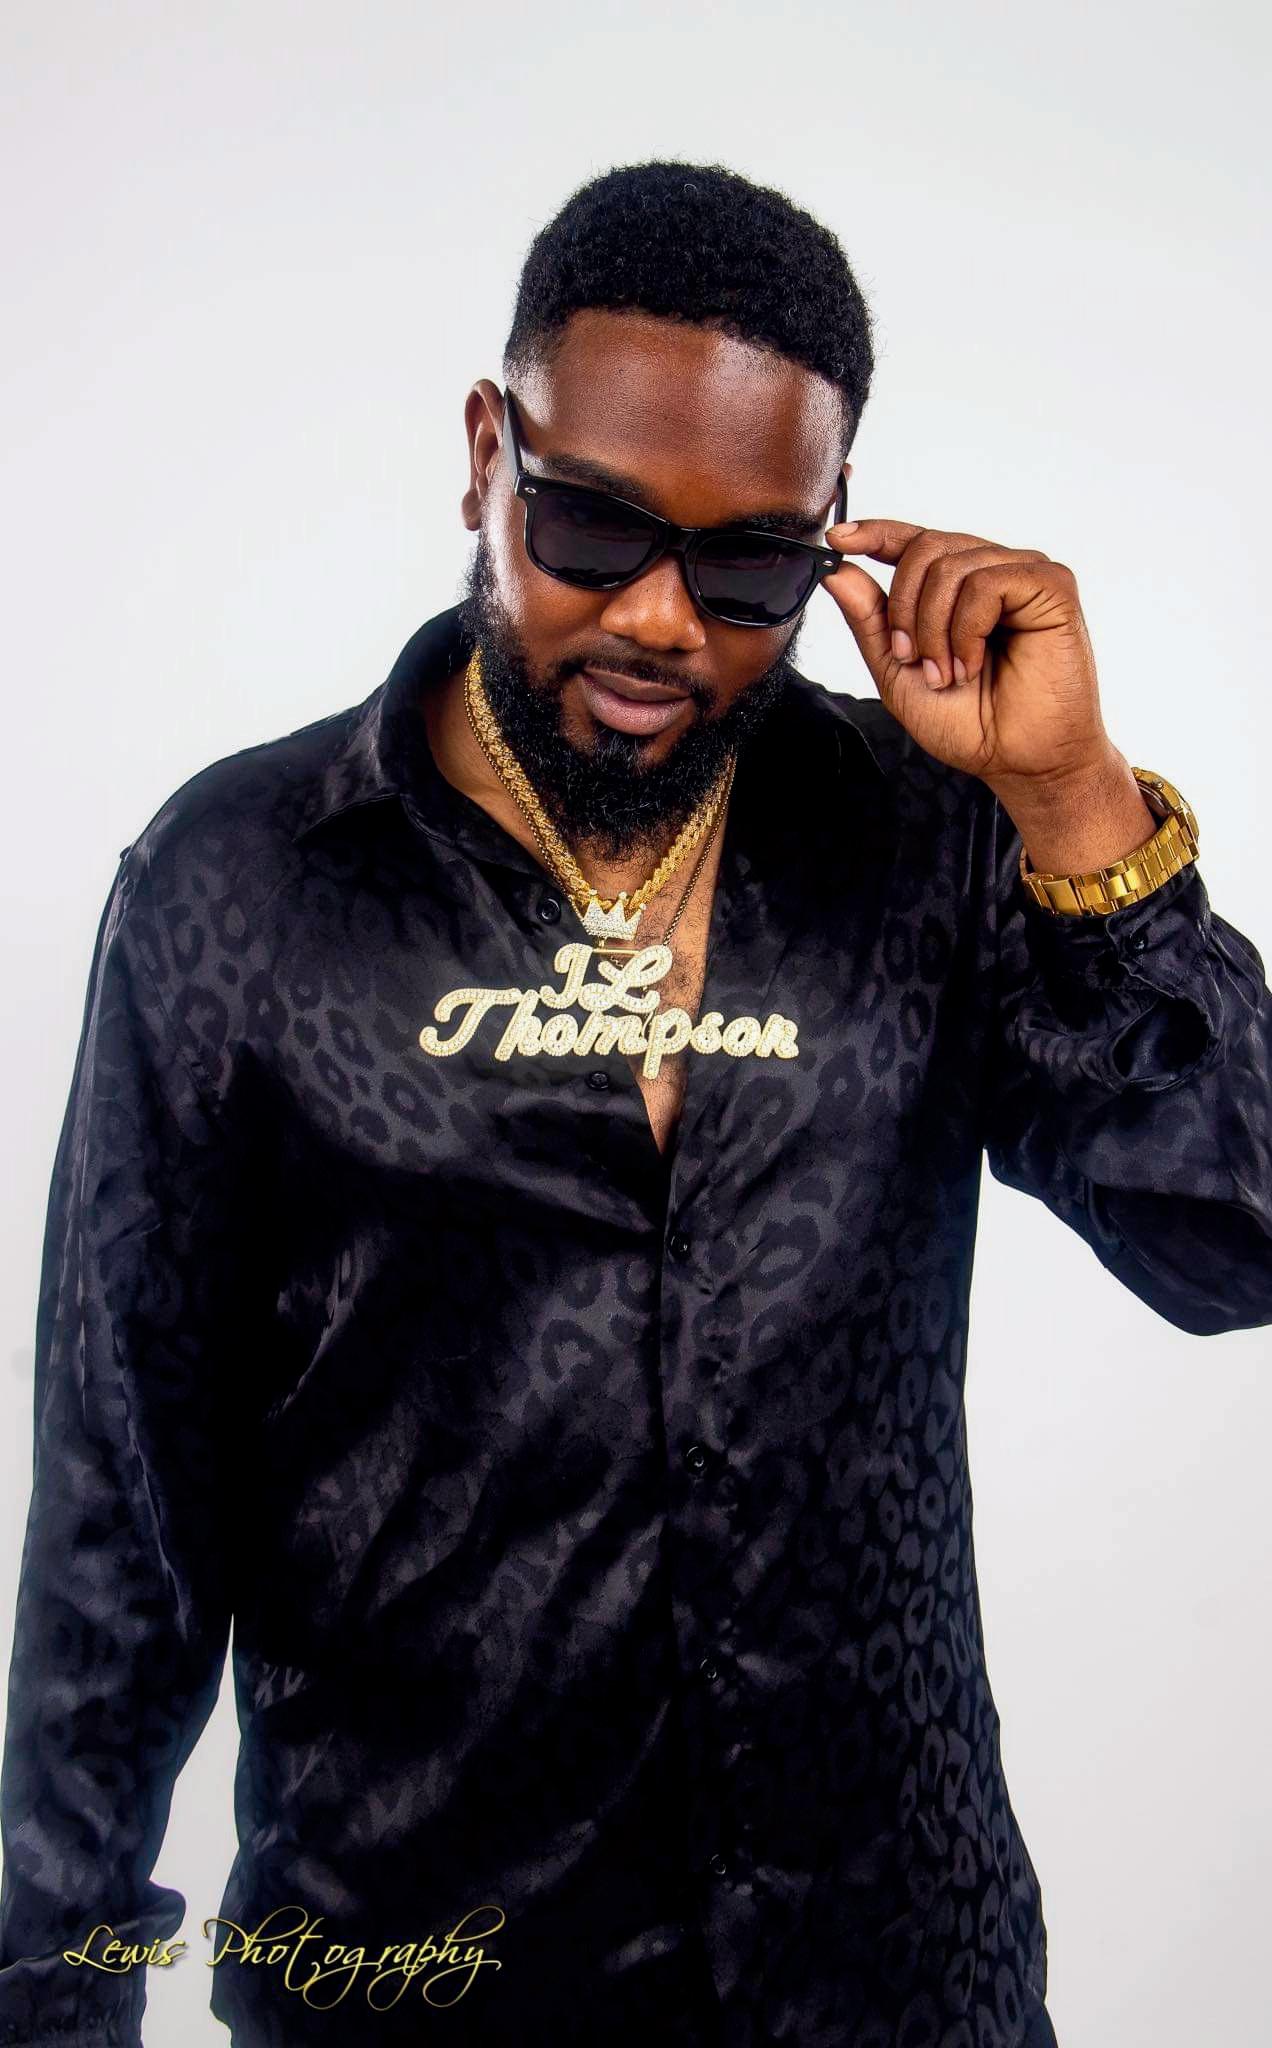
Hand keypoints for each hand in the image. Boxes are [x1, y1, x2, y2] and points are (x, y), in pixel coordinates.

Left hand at [821, 516, 1113, 798]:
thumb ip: (871, 621)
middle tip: (910, 658)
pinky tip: (974, 664)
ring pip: (951, 566)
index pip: (914, 540)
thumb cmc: (969, 722)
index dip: (876, 533)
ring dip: (935, 630)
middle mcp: (991, 570)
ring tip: (949, 674)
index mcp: (957, 587)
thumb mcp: (898, 671)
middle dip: (904, 609)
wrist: (1018, 761)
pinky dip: (967, 630)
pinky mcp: (1051, 585)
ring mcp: (1023, 574)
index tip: (838, 540)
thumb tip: (838, 572)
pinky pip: (987, 582)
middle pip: (926, 547)